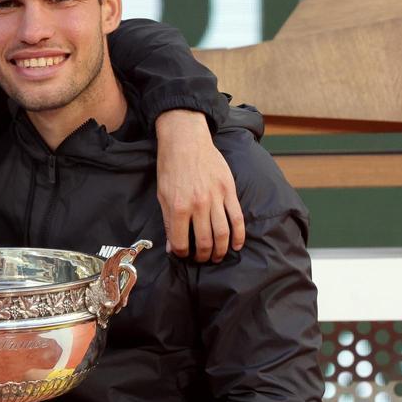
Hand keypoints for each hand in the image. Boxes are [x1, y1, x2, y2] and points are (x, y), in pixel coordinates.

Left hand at [154, 109, 244, 262]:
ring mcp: (216, 198)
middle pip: (205, 242)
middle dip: (203, 256)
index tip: (184, 255)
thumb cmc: (170, 168)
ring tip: (218, 257)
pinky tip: (236, 245)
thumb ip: (168, 222)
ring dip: (221, 250)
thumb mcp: (162, 195)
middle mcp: (198, 205)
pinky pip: (237, 217)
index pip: (181, 242)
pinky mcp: (229, 190)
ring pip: (223, 233)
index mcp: (178, 207)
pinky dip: (239, 235)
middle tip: (202, 259)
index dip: (182, 253)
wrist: (186, 141)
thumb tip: (173, 247)